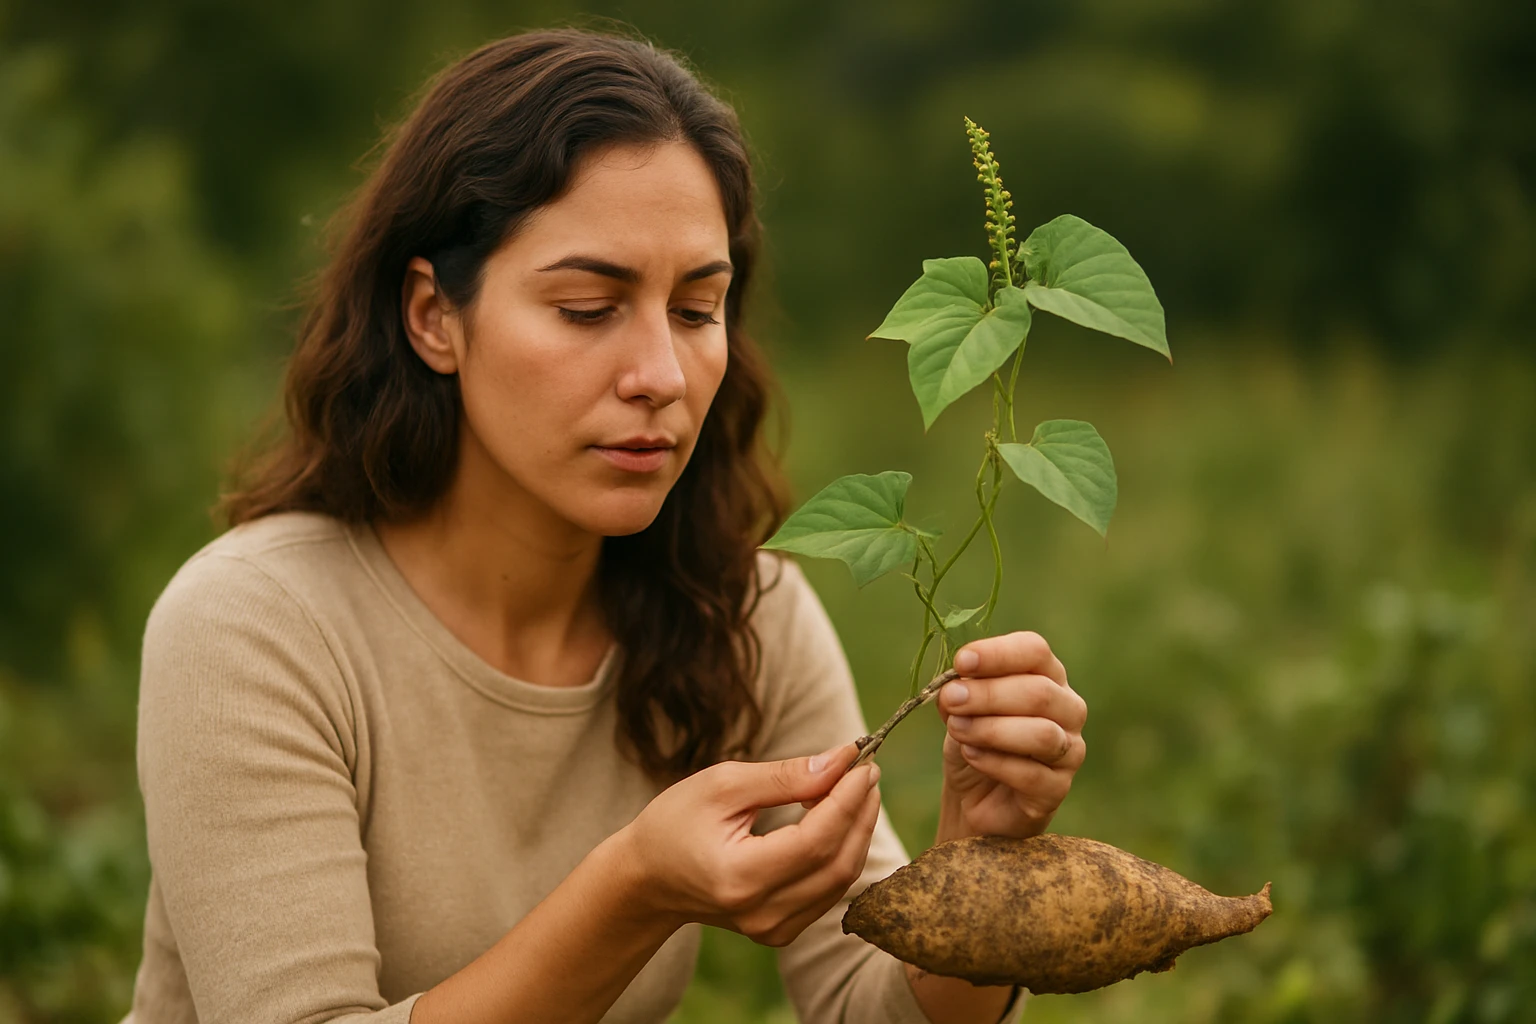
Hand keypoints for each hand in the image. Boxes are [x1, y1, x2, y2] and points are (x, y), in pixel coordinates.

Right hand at [620, 742, 881, 946]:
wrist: (648, 878)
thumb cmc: (677, 821)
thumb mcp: (723, 785)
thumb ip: (785, 776)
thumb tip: (841, 761)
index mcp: (740, 876)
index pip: (815, 841)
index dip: (846, 800)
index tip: (862, 763)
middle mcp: (761, 912)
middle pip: (837, 864)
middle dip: (860, 813)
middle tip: (868, 771)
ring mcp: (772, 928)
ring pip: (840, 880)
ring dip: (857, 831)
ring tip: (858, 789)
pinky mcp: (781, 931)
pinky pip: (828, 891)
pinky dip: (842, 852)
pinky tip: (839, 819)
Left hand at [934, 631, 1086, 842]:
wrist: (973, 798)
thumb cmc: (973, 741)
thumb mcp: (958, 709)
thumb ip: (958, 693)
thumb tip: (955, 686)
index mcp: (1047, 676)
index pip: (1035, 652)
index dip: (999, 654)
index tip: (962, 662)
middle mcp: (1068, 709)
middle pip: (1039, 692)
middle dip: (989, 694)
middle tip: (951, 698)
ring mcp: (1070, 750)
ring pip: (1042, 734)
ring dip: (992, 729)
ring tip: (956, 729)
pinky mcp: (1058, 789)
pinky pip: (1032, 774)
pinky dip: (994, 762)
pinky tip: (970, 755)